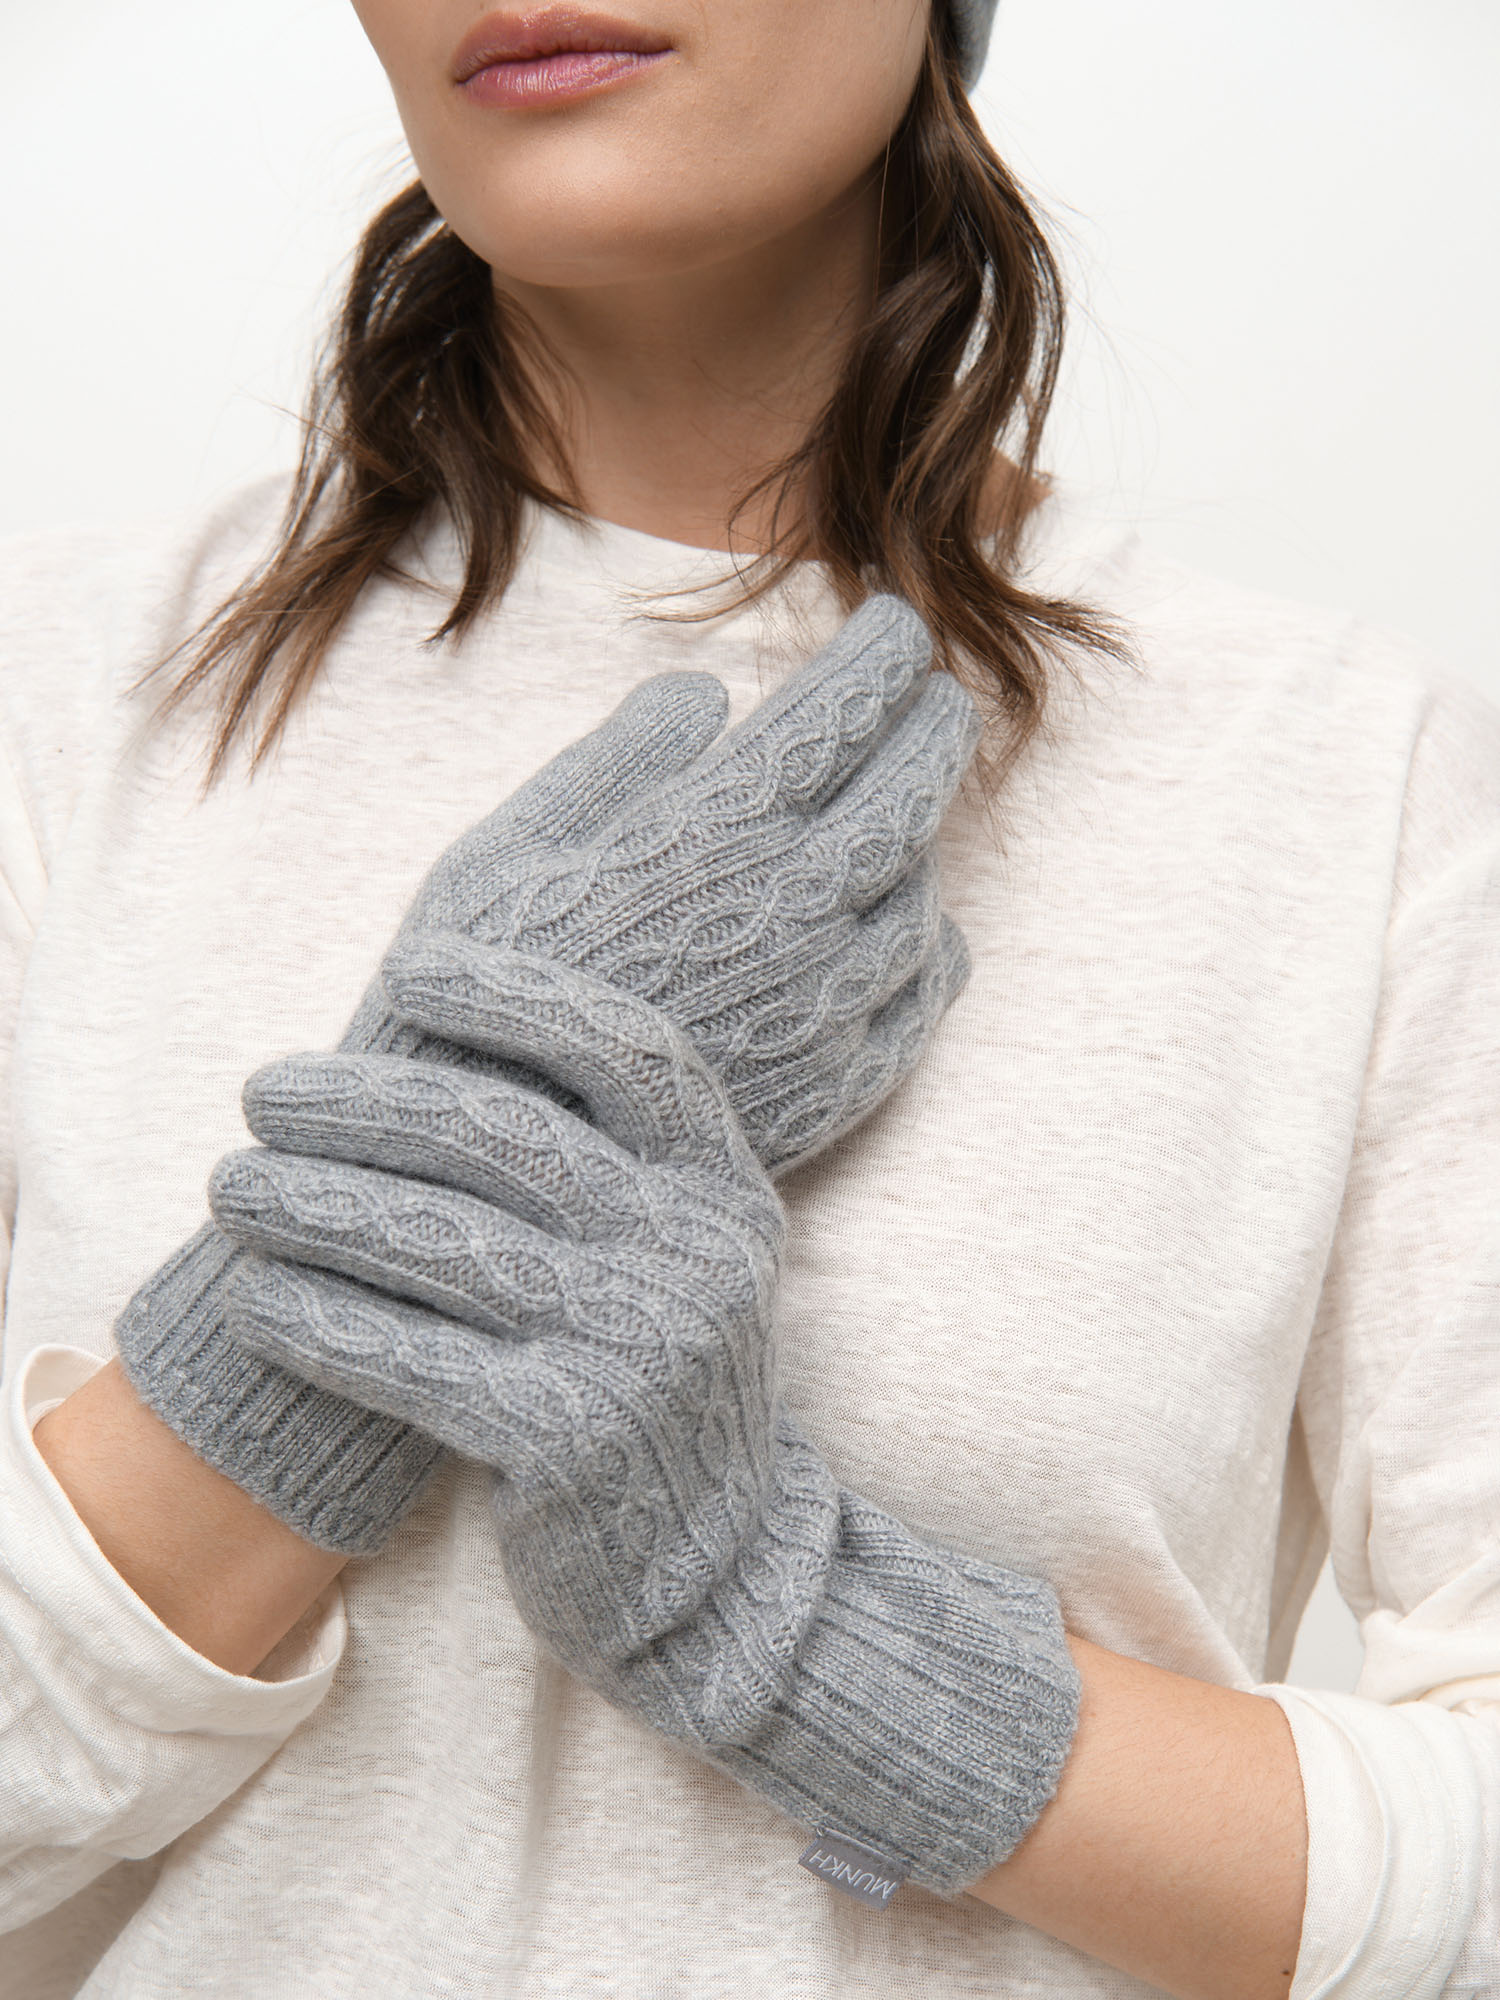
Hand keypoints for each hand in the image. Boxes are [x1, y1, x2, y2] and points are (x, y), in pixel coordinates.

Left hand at [209, 954, 1079, 1895]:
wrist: (717, 1563)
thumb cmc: (653, 1377)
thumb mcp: (668, 1254)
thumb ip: (598, 1164)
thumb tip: (427, 1061)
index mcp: (722, 1185)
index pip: (625, 1049)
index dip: (516, 997)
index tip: (409, 972)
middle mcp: (693, 1251)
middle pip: (502, 1135)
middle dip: (362, 1102)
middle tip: (263, 1091)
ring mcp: (635, 1345)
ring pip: (438, 1241)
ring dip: (311, 1204)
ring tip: (231, 1187)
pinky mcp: (566, 1438)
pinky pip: (408, 1356)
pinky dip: (319, 1320)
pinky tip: (258, 1300)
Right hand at [358, 591, 978, 1172]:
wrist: (484, 1158)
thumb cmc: (475, 990)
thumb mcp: (514, 843)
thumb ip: (620, 759)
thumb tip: (706, 692)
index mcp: (717, 825)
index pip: (843, 707)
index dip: (882, 653)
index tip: (894, 627)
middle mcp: (795, 904)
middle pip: (913, 791)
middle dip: (933, 729)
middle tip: (936, 698)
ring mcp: (826, 1000)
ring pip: (924, 895)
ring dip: (923, 840)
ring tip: (902, 814)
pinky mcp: (834, 1085)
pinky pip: (921, 996)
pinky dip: (932, 946)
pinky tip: (917, 928)